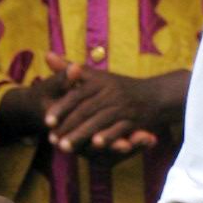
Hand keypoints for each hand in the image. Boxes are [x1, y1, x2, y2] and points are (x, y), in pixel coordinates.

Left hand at [43, 53, 172, 155]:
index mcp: (101, 81)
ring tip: (65, 147)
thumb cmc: (120, 87)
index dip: (62, 108)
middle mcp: (112, 92)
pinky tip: (95, 145)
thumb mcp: (97, 75)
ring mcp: (124, 106)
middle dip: (68, 126)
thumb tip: (47, 55)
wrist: (156, 95)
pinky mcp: (135, 120)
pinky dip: (108, 136)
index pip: (77, 95)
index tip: (47, 121)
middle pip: (86, 110)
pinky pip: (120, 129)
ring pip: (100, 121)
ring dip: (82, 135)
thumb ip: (70, 69)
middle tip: (52, 140)